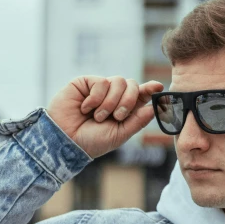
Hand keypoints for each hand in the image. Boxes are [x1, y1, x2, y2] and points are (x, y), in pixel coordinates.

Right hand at [46, 76, 164, 158]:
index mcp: (124, 109)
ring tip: (98, 117)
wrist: (65, 140)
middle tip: (118, 116)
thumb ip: (137, 121)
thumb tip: (154, 107)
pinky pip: (101, 82)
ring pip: (119, 82)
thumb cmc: (91, 141)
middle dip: (129, 101)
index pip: (141, 94)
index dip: (151, 89)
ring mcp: (100, 89)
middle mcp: (113, 96)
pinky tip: (85, 109)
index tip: (158, 87)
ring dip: (111, 102)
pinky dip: (96, 98)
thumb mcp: (119, 135)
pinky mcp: (86, 83)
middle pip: (132, 85)